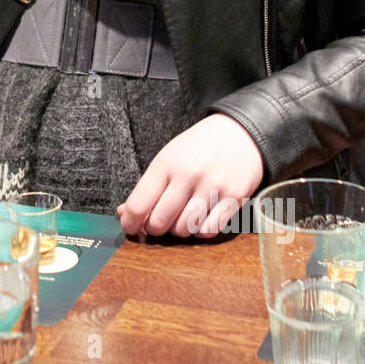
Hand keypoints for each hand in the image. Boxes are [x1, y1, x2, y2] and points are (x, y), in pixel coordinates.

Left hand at [117, 115, 264, 238]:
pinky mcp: (234, 197)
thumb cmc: (199, 147)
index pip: (139, 204)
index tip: (130, 227)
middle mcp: (188, 174)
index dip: (130, 222)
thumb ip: (147, 186)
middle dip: (155, 228)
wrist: (240, 132)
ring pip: (184, 229)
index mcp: (166, 163)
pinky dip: (201, 231)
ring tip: (182, 218)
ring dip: (179, 230)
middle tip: (159, 222)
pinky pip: (209, 231)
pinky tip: (201, 219)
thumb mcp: (168, 157)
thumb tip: (124, 212)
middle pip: (160, 222)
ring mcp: (213, 187)